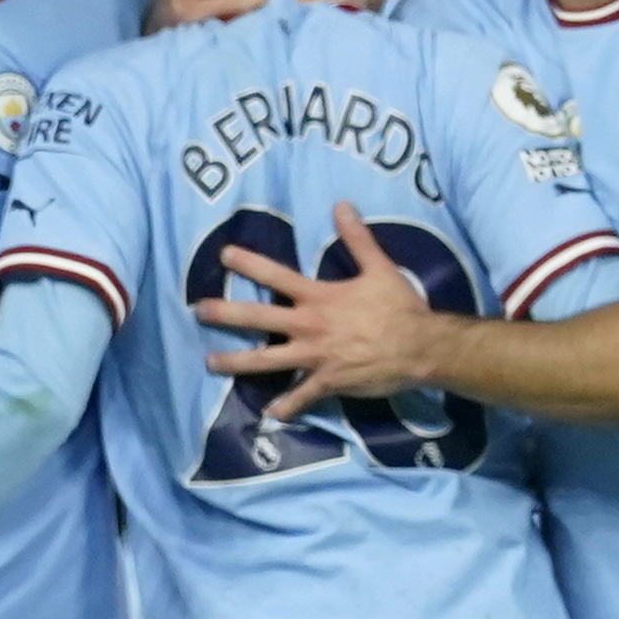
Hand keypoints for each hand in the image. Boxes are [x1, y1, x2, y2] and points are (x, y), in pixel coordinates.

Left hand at [198, 203, 476, 422]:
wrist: (419, 347)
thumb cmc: (399, 307)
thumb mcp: (380, 268)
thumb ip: (357, 239)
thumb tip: (341, 205)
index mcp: (319, 297)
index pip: (276, 277)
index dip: (249, 264)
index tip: (224, 255)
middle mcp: (308, 326)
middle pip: (258, 319)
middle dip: (225, 314)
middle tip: (199, 312)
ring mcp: (314, 357)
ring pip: (266, 361)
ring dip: (236, 363)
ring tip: (210, 363)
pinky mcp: (327, 382)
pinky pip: (300, 397)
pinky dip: (285, 406)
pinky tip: (270, 413)